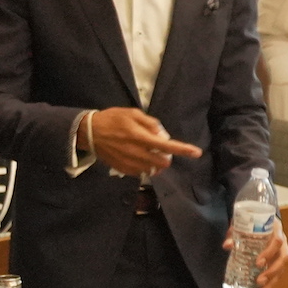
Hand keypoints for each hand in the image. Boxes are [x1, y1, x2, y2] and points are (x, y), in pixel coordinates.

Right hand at [79, 108, 201, 175]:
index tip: (197, 153)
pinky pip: (141, 173)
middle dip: (167, 157)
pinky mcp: (123, 169)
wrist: (90, 132)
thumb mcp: (133, 113)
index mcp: (140, 136)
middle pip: (163, 162)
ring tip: (149, 154)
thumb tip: (164, 136)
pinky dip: (145, 167)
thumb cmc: (113, 119)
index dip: (183, 150)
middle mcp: (137, 152)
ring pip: (153, 170)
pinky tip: (139, 158)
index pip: (167, 146)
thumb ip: (151, 123)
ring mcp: (130, 163)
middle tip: (159, 148)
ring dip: (156, 163)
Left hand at [224, 219, 287, 287]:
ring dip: (272, 284)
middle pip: (283, 260)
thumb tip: (227, 245)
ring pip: (282, 271)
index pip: (277, 242)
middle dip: (272, 272)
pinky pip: (276, 277)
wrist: (262, 220)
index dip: (269, 253)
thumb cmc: (253, 222)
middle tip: (259, 281)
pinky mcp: (277, 264)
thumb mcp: (243, 223)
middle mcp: (282, 244)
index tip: (258, 263)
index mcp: (276, 231)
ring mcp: (281, 254)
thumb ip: (235, 233)